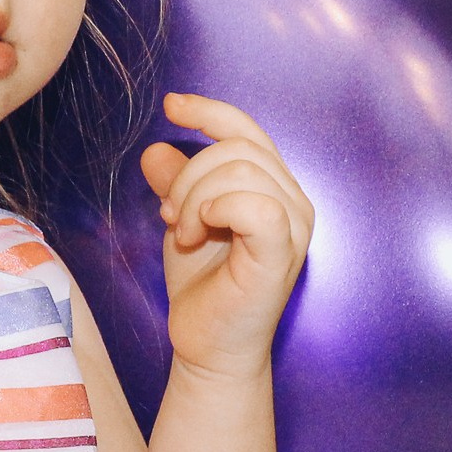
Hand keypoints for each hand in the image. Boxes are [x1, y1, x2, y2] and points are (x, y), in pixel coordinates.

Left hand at [139, 93, 313, 380]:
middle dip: (189, 176)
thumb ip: (176, 183)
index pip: (248, 131)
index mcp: (275, 189)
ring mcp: (294, 226)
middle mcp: (294, 201)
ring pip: (239, 170)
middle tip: (170, 217)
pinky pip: (253, 203)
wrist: (207, 346)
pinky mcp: (282, 251)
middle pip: (237, 148)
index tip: (172, 105)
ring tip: (183, 233)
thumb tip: (156, 149)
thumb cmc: (203, 288)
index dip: (210, 111)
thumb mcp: (182, 221)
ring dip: (194, 197)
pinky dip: (214, 208)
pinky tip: (198, 233)